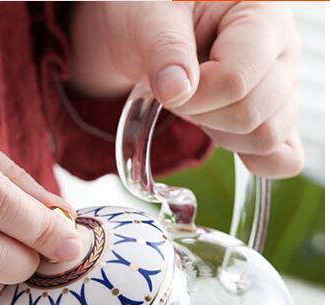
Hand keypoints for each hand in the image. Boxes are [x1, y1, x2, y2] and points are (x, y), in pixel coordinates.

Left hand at [70, 1, 302, 177]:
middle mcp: (283, 50)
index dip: (196, 97)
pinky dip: (256, 162)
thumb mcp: (150, 15)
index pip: (238, 81)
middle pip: (254, 115)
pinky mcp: (272, 114)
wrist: (152, 25)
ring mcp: (282, 85)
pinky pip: (284, 156)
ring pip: (267, 137)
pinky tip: (226, 143)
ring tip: (197, 105)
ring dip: (220, 135)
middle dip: (204, 116)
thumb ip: (165, 49)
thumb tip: (178, 91)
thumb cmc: (154, 8)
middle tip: (180, 92)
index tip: (169, 85)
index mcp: (262, 14)